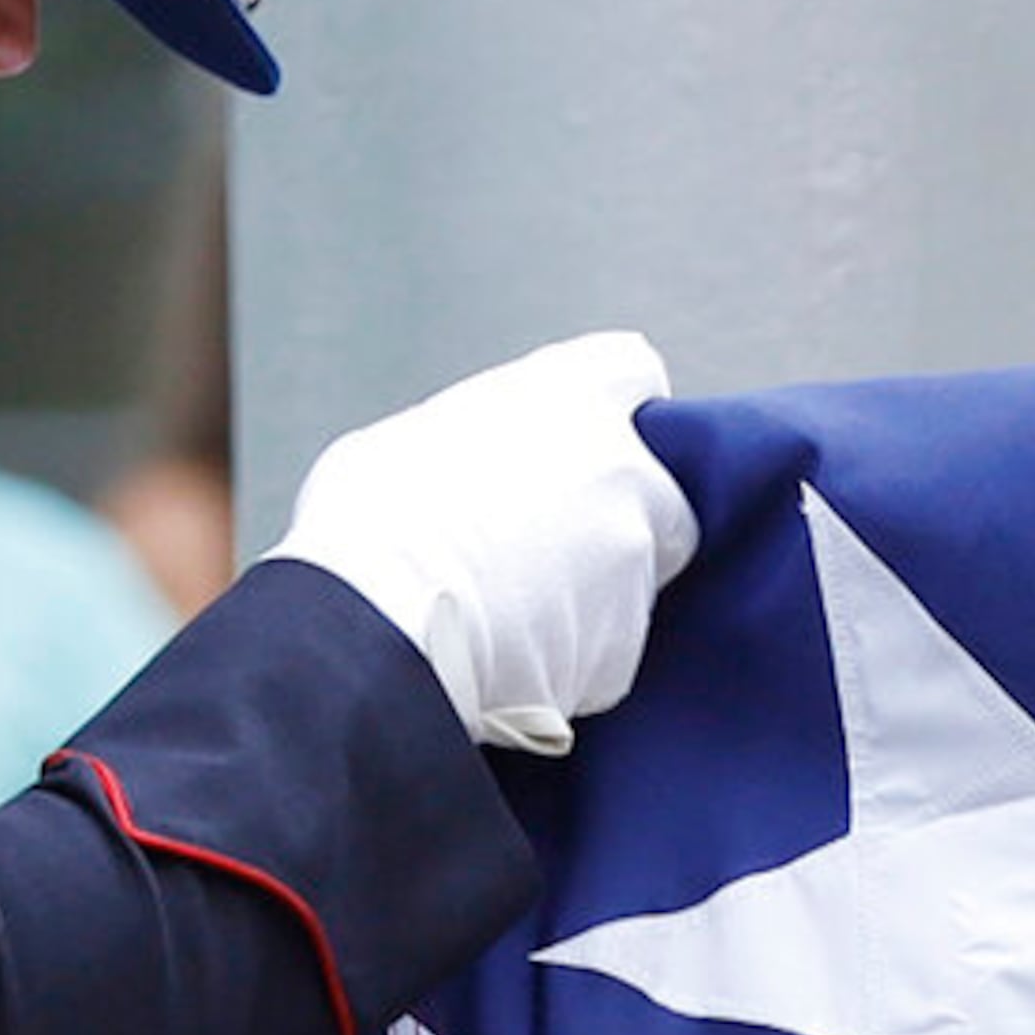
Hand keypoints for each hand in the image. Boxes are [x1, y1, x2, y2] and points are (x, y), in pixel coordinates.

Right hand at [266, 331, 699, 755]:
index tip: (592, 442)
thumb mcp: (412, 442)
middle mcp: (622, 472)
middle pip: (663, 494)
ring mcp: (633, 562)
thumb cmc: (371, 524)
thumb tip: (474, 469)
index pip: (634, 372)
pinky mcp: (625, 645)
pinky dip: (571, 662)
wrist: (379, 625)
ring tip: (508, 617)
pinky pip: (606, 654)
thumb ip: (481, 444)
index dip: (617, 413)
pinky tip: (509, 660)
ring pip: (635, 583)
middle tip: (556, 551)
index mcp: (567, 398)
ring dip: (592, 600)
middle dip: (626, 524)